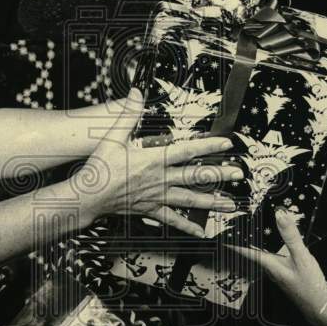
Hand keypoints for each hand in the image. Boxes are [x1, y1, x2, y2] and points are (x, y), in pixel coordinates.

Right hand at [79, 88, 241, 236]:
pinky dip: (188, 226)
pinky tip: (201, 232)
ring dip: (212, 202)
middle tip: (238, 175)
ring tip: (230, 204)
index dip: (208, 146)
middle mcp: (160, 179)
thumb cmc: (99, 168)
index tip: (226, 143)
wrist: (88, 197)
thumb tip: (136, 93)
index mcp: (153, 159)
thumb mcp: (112, 137)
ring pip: (190, 199)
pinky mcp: (151, 210)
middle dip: (219, 175)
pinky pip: (173, 220)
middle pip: (195, 176)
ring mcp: (157, 196)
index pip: (187, 150)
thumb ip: (128, 115)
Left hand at [228, 207, 326, 325]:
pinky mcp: (288, 274)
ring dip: (261, 246)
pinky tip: (282, 246)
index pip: (246, 251)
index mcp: (270, 264)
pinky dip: (275, 250)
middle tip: (238, 230)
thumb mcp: (301, 257)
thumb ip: (291, 236)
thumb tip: (280, 215)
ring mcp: (280, 273)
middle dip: (246, 242)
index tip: (222, 237)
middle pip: (254, 253)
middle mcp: (272, 270)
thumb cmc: (310, 287)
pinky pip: (277, 259)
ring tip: (257, 234)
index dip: (234, 243)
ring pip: (265, 256)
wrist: (321, 306)